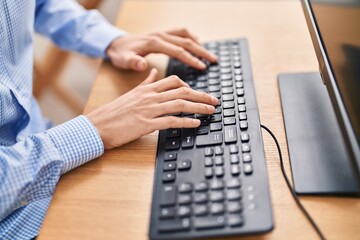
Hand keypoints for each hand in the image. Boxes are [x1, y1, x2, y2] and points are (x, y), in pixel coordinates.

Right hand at [86, 69, 217, 149]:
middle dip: (201, 95)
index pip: (173, 81)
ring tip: (211, 111)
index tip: (198, 93)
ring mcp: (149, 110)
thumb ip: (145, 83)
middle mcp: (150, 97)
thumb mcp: (131, 94)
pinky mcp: (146, 124)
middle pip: (182, 91)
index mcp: (147, 89)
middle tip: (214, 101)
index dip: (189, 86)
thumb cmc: (114, 112)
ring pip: (180, 105)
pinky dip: (186, 122)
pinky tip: (196, 124)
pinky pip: (171, 121)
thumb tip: (153, 72)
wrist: (97, 126)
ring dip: (199, 107)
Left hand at [106, 27, 216, 70]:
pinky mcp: (162, 34)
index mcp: (154, 43)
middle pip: (186, 41)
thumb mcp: (123, 60)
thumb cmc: (120, 53)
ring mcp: (162, 33)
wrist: (115, 43)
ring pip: (185, 35)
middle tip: (214, 60)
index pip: (178, 51)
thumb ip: (133, 63)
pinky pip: (180, 33)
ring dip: (198, 44)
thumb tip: (142, 65)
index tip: (202, 67)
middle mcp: (160, 35)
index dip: (191, 59)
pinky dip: (190, 37)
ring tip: (209, 54)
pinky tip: (197, 43)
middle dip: (201, 51)